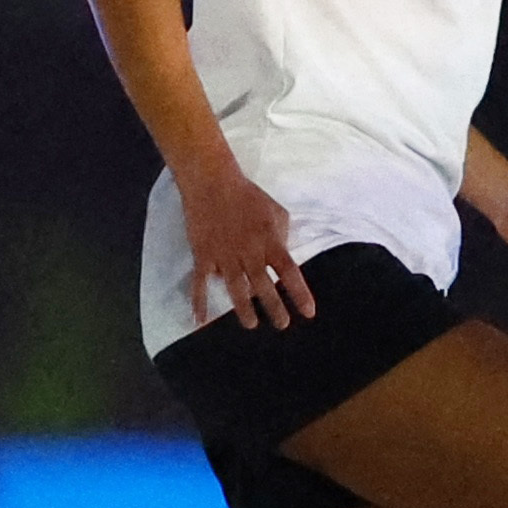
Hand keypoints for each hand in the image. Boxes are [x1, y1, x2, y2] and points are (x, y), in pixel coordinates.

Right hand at [181, 167, 315, 330]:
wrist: (213, 183)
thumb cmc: (248, 195)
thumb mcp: (277, 211)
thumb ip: (283, 235)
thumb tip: (282, 254)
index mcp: (270, 242)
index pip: (289, 272)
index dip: (299, 294)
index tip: (308, 312)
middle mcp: (249, 253)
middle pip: (264, 287)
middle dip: (274, 308)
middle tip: (282, 325)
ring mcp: (225, 256)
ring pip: (236, 290)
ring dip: (244, 310)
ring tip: (251, 324)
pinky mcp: (203, 256)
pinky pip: (200, 283)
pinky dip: (199, 302)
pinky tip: (199, 319)